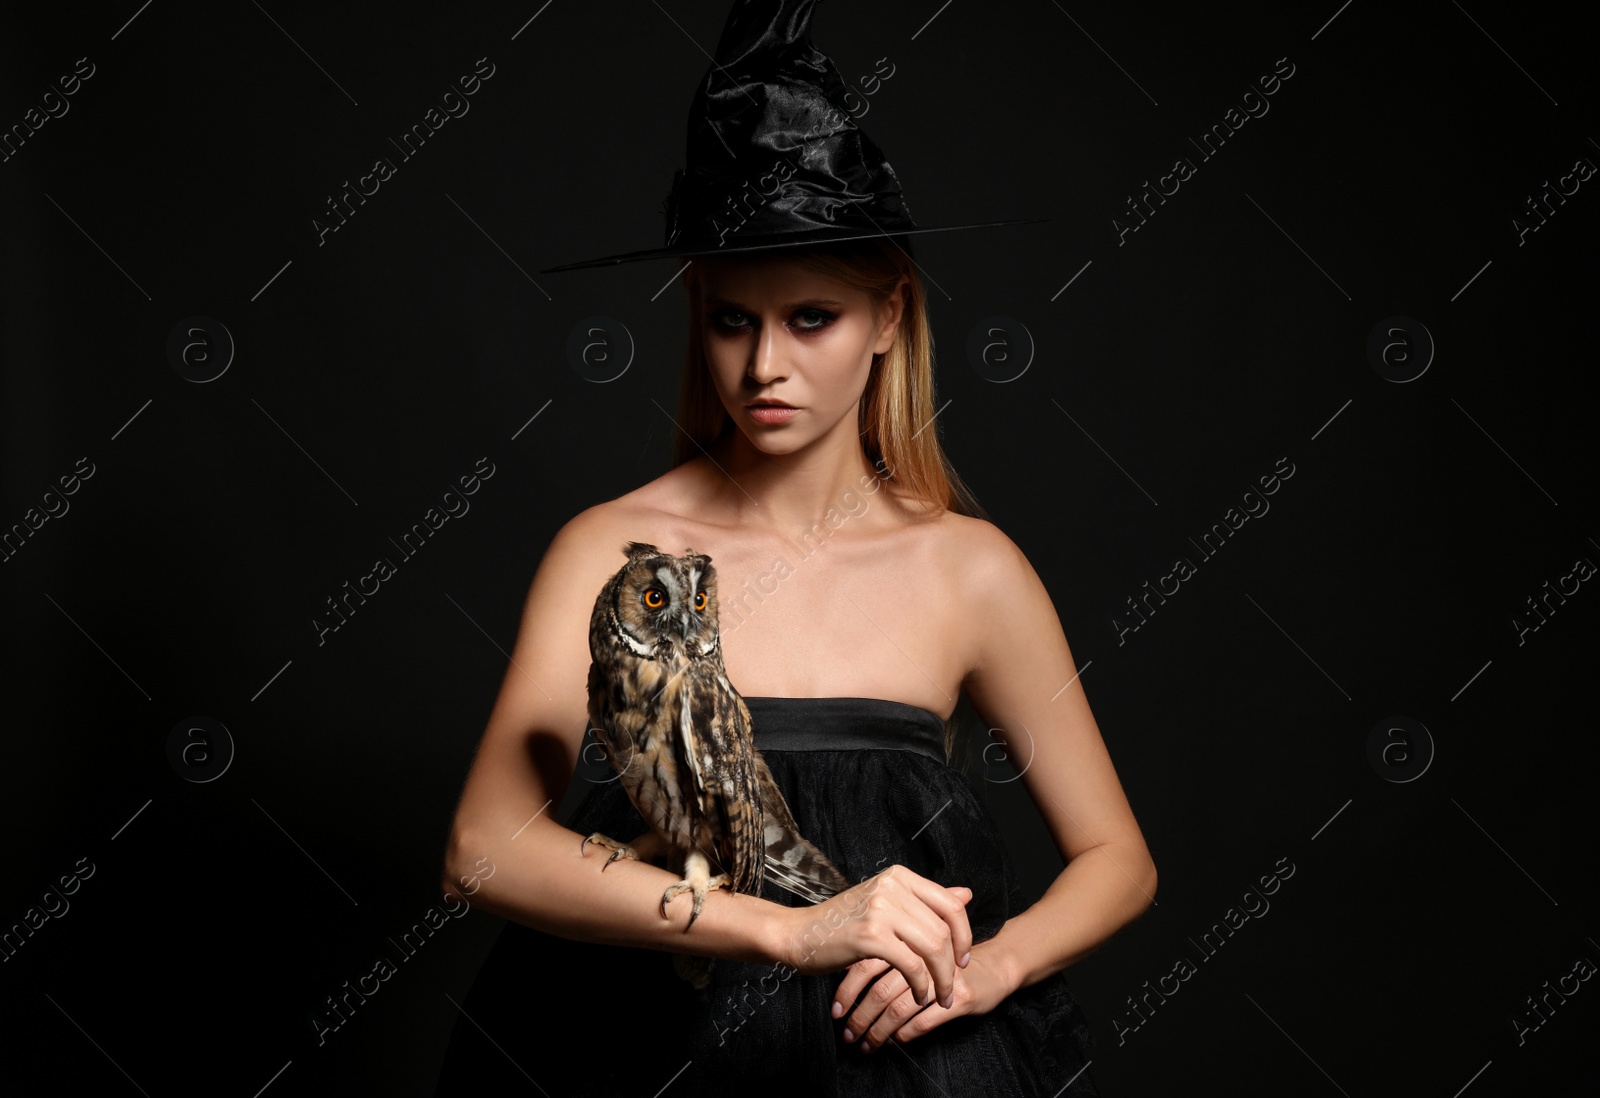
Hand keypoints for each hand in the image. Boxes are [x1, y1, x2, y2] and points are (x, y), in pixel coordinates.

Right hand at [773, 864, 973, 1012]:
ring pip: (932, 947)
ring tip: (939, 996)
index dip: (964, 934)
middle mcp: (892, 886)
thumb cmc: (842, 923)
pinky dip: (921, 984)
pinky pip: (912, 964)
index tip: (963, 958)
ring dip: (941, 979)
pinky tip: (919, 994)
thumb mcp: (886, 903)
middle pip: (943, 929)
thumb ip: (926, 900)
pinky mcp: (871, 935)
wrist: (799, 934)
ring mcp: (881, 909)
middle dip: (953, 965)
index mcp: (899, 876)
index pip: (950, 903)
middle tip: (951, 987)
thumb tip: (966, 894)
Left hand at [833, 938, 1018, 1052]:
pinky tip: (896, 1040)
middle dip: (860, 1015)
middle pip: (880, 989)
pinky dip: (906, 1032)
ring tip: (865, 1043)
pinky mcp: (960, 998)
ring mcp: (942, 978)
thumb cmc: (952, 957)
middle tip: (847, 1033)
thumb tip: (845, 967)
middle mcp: (923, 957)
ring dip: (878, 1030)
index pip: (869, 963)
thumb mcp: (919, 947)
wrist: (999, 963)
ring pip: (899, 1007)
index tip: (836, 1009)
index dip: (849, 988)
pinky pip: (925, 1019)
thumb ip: (887, 952)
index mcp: (908, 939)